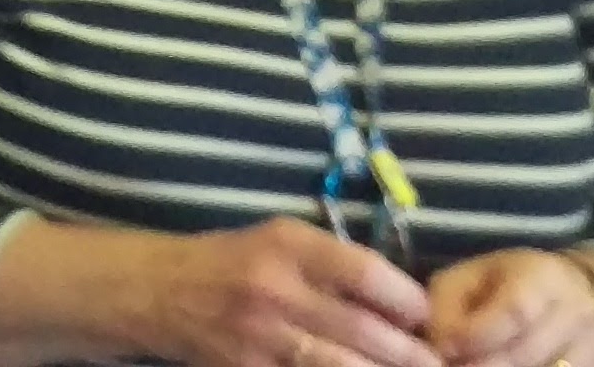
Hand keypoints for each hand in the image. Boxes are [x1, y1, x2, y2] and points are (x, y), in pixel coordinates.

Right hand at [140, 219, 440, 366]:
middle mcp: (274, 291)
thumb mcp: (278, 240)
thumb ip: (334, 263)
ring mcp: (261, 340)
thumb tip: (403, 299)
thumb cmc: (230, 260)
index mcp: (287, 247)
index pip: (366, 274)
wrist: (157, 293)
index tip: (427, 316)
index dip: (409, 300)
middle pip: (363, 331)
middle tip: (437, 361)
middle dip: (410, 354)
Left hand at [420, 248, 593, 366]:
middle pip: (528, 354)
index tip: (446, 349)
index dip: (477, 335)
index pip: (516, 311)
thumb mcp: (470, 277)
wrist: (576, 293)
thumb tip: (440, 348)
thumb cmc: (508, 283)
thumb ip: (448, 307)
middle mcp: (577, 313)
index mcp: (543, 277)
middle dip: (483, 366)